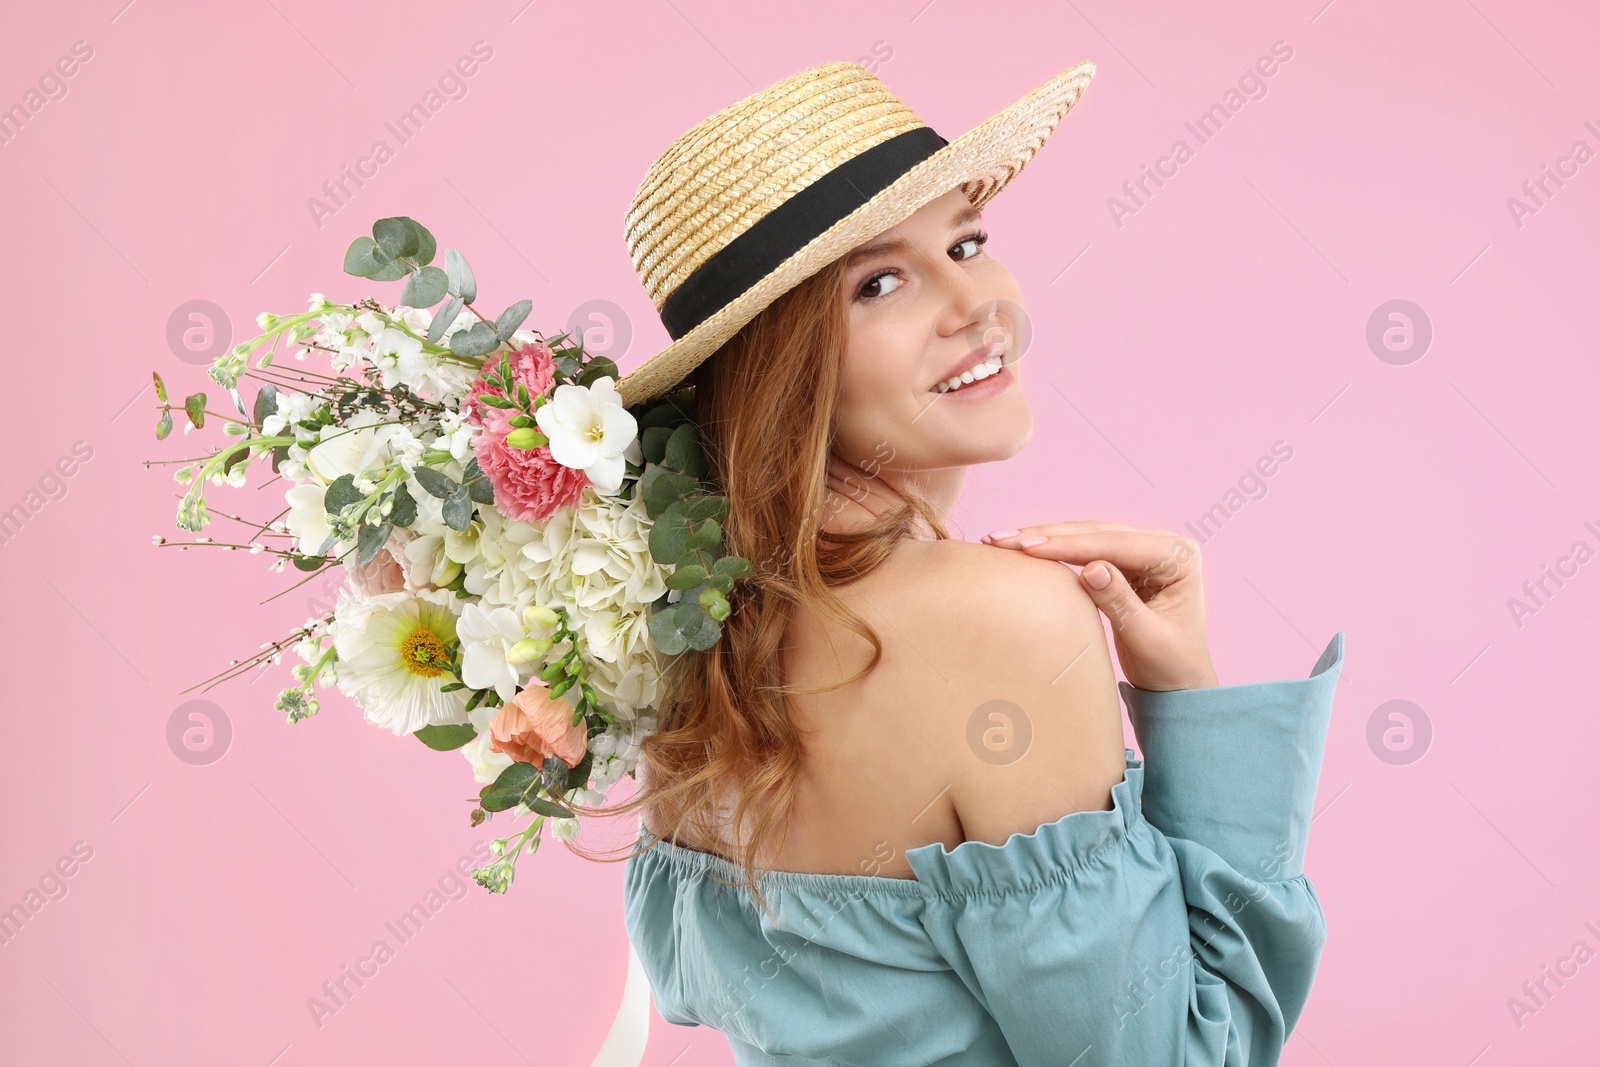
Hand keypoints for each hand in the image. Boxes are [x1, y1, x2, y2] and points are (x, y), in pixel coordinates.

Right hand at [983, 522, 1217, 691]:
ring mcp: (1142, 551)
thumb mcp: (1145, 638)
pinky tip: (1022, 549)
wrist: (1177, 684)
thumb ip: (1119, 602)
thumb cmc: (1170, 666)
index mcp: (1178, 555)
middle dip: (1047, 536)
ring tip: (1000, 540)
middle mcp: (1162, 544)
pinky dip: (1052, 551)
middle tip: (1001, 539)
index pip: (1115, 544)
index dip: (1070, 545)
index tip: (1029, 548)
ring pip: (1085, 537)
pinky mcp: (1124, 562)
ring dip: (1043, 538)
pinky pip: (1083, 550)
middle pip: (1097, 533)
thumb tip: (1090, 568)